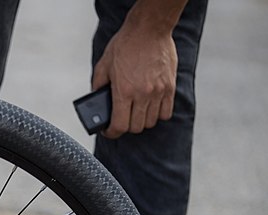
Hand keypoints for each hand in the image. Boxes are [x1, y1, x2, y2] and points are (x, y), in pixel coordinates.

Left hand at [93, 20, 178, 138]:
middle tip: (121, 118)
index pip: (120, 126)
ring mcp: (158, 91)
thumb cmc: (125, 45)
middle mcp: (142, 94)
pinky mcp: (170, 87)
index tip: (108, 130)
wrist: (149, 29)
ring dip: (141, 121)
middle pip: (136, 127)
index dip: (112, 133)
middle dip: (125, 126)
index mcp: (123, 91)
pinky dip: (157, 114)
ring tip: (135, 112)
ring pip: (150, 122)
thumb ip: (97, 85)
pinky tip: (150, 107)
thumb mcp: (103, 65)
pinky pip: (166, 113)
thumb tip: (97, 101)